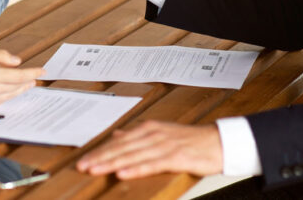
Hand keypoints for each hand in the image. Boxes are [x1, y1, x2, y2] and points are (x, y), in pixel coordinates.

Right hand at [0, 46, 43, 109]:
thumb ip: (0, 56)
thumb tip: (17, 61)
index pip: (20, 76)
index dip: (33, 73)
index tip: (43, 71)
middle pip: (17, 87)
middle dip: (28, 82)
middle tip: (37, 77)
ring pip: (9, 96)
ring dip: (19, 90)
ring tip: (27, 83)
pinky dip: (7, 96)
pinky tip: (10, 90)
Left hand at [76, 121, 222, 178]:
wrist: (220, 142)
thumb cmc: (191, 140)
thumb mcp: (161, 133)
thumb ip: (138, 135)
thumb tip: (118, 135)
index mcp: (148, 128)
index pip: (118, 142)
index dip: (100, 151)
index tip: (83, 160)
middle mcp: (153, 134)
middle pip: (121, 148)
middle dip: (100, 158)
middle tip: (82, 166)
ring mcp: (164, 145)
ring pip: (132, 155)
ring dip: (112, 163)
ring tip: (95, 170)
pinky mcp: (175, 156)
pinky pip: (151, 164)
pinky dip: (136, 168)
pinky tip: (122, 173)